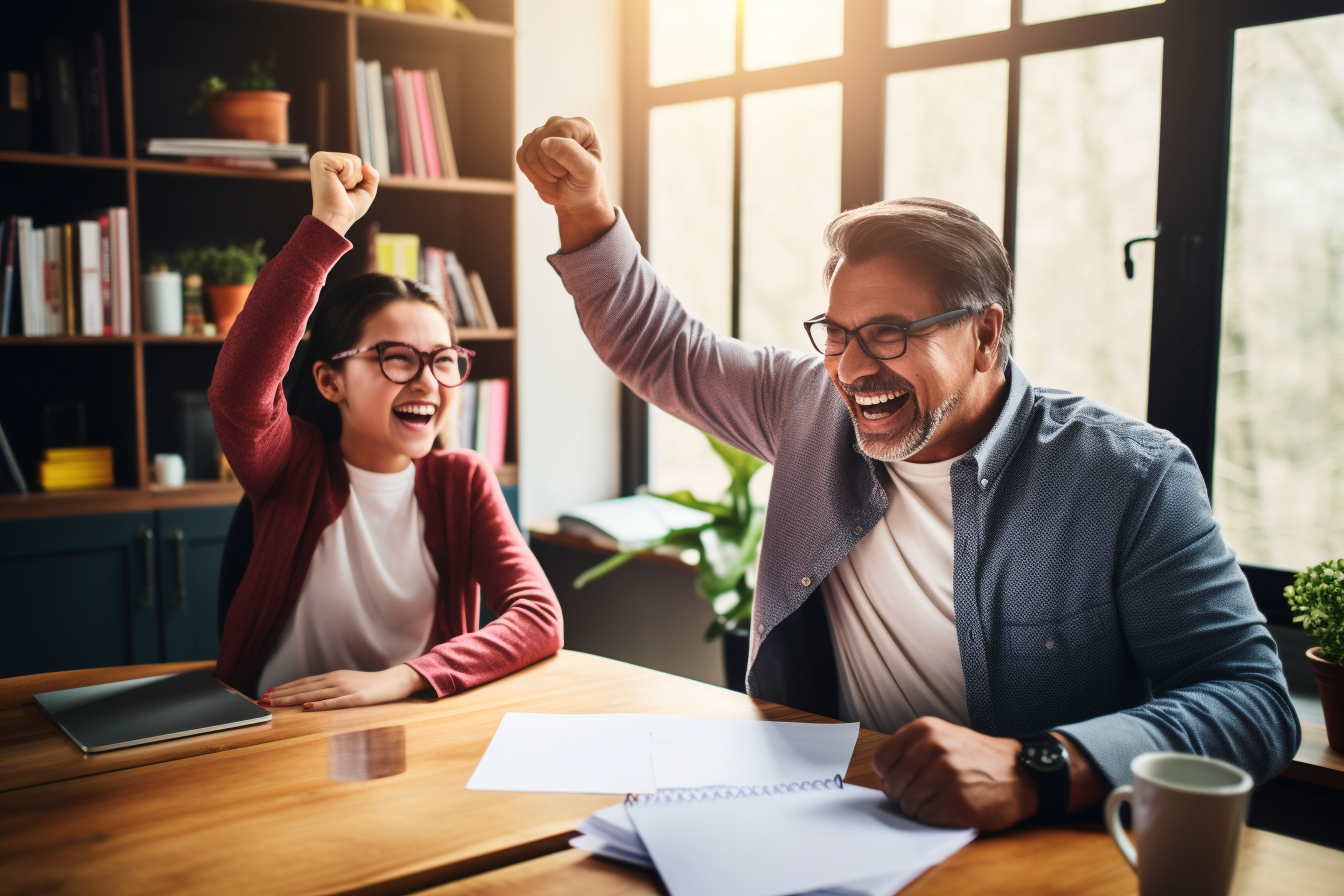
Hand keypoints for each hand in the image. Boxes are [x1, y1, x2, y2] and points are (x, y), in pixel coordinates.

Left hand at [258, 664, 427, 710]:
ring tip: (277, 703)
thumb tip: (310, 698)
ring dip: (294, 698)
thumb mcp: (347, 685)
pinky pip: (337, 702)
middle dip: (282, 694)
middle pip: (304, 687)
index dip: (284, 688)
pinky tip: (309, 706)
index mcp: (333, 677)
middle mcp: (336, 680)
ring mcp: (346, 689)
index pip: (303, 682)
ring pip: (315, 694)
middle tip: (263, 700)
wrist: (395, 681)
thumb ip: (330, 690)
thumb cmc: (370, 686)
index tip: (267, 693)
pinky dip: (322, 704)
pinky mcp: (358, 699)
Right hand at [310, 150, 377, 235]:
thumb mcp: (366, 190)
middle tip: (342, 190)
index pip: (356, 162)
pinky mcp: (321, 161)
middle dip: (356, 178)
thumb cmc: (348, 208)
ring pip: (353, 161)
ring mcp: (320, 158)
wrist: (335, 219)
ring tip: (339, 188)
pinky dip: (347, 178)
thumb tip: (366, 163)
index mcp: (330, 164)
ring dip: (352, 179)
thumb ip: (372, 176)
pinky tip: (336, 185)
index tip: (345, 190)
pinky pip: (347, 163)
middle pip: (356, 159)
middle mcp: (322, 158)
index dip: (358, 179)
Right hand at [516, 116, 615, 251]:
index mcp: (580, 126)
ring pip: (527, 152)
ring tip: (557, 178)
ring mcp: (542, 135)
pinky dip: (531, 174)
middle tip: (564, 177)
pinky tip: (546, 177)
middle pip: (538, 142)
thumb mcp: (587, 173)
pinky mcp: (528, 148)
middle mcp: (560, 125)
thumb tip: (547, 142)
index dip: (560, 156)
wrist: (577, 201)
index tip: (571, 171)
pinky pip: (519, 159)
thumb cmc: (588, 187)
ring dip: (540, 174)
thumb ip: (571, 155)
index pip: (558, 130)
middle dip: (550, 168)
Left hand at [872, 717, 1036, 830]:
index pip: (881, 759)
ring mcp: (944, 774)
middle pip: (892, 785)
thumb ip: (912, 750)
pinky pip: (925, 817)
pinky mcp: (956, 801)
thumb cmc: (978, 759)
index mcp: (925, 729)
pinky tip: (952, 807)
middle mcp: (933, 748)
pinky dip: (935, 817)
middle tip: (923, 795)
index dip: (887, 776)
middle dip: (903, 795)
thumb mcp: (944, 737)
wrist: (1022, 774)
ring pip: (907, 803)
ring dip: (920, 808)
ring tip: (942, 798)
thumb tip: (882, 776)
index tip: (900, 781)